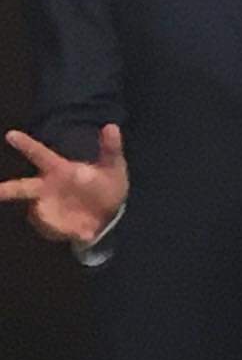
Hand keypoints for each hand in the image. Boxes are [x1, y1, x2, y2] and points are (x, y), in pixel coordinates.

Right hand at [0, 122, 127, 248]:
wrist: (110, 212)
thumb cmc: (105, 183)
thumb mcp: (113, 166)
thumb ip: (110, 148)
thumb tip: (112, 126)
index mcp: (60, 169)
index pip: (40, 154)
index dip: (26, 145)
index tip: (11, 134)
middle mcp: (47, 187)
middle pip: (22, 188)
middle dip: (7, 190)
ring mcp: (47, 207)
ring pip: (38, 213)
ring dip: (51, 221)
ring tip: (80, 226)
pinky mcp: (52, 226)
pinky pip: (53, 231)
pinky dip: (71, 233)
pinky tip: (87, 233)